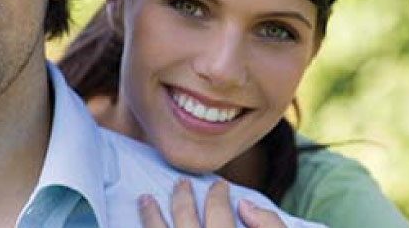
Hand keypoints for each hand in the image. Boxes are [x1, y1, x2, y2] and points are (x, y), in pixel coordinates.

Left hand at [138, 178, 287, 227]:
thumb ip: (271, 226)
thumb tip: (243, 203)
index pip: (218, 211)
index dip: (218, 194)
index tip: (219, 186)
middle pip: (184, 220)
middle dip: (181, 198)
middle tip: (181, 183)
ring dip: (150, 217)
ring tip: (144, 200)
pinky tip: (137, 225)